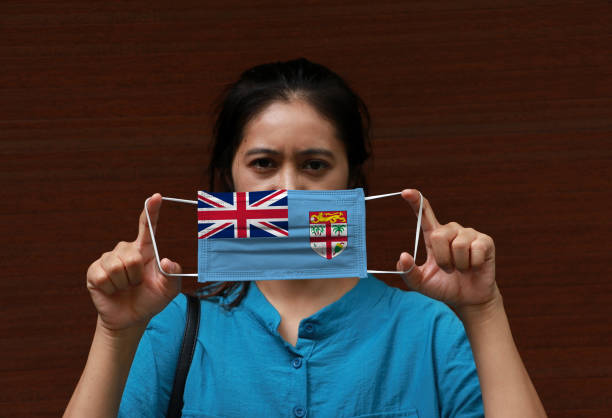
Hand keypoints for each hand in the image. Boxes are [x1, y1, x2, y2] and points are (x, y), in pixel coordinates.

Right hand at [86, 194, 181, 330]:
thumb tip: (167, 261)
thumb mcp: (169, 291)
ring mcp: (108, 259)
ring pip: (118, 267)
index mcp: (145, 249)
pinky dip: (111, 288)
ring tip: (125, 287)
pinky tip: (113, 290)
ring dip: (125, 283)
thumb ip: (173, 276)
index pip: (148, 226)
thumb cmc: (151, 299)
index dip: (151, 211)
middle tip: (137, 284)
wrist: (131, 318)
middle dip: (137, 275)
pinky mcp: (94, 271)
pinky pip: (103, 276)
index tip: (156, 197)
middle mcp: (126, 249)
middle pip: (132, 256)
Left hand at [396, 189, 498, 311]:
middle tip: (448, 270)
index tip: (406, 192)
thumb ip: (408, 272)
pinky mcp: (485, 241)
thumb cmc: (443, 287)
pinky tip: (474, 267)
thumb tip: (403, 256)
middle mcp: (451, 230)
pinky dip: (471, 265)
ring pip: (457, 245)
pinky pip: (474, 250)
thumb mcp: (420, 283)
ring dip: (457, 264)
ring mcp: (469, 234)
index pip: (424, 214)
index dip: (416, 202)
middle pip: (438, 236)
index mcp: (434, 236)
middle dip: (442, 259)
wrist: (468, 299)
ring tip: (461, 269)